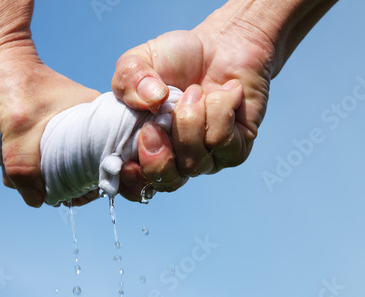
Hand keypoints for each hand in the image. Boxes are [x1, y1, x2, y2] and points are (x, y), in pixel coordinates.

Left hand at [0, 44, 99, 206]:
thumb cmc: (9, 82)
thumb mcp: (18, 127)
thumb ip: (25, 168)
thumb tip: (37, 201)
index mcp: (96, 120)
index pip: (109, 163)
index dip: (93, 184)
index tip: (68, 193)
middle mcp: (86, 128)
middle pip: (80, 175)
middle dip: (48, 182)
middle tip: (26, 175)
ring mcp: (65, 135)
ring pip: (52, 174)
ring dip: (25, 176)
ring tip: (6, 153)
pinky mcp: (45, 139)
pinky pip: (36, 167)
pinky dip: (16, 168)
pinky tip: (1, 148)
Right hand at [113, 19, 272, 200]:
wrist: (223, 44)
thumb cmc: (178, 57)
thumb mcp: (139, 61)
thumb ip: (128, 78)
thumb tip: (151, 100)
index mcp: (146, 146)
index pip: (136, 185)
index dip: (132, 183)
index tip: (129, 164)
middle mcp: (177, 159)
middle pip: (167, 181)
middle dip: (158, 156)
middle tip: (156, 123)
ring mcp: (207, 158)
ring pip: (194, 161)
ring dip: (190, 119)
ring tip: (194, 91)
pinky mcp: (236, 150)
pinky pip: (221, 142)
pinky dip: (218, 109)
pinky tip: (225, 92)